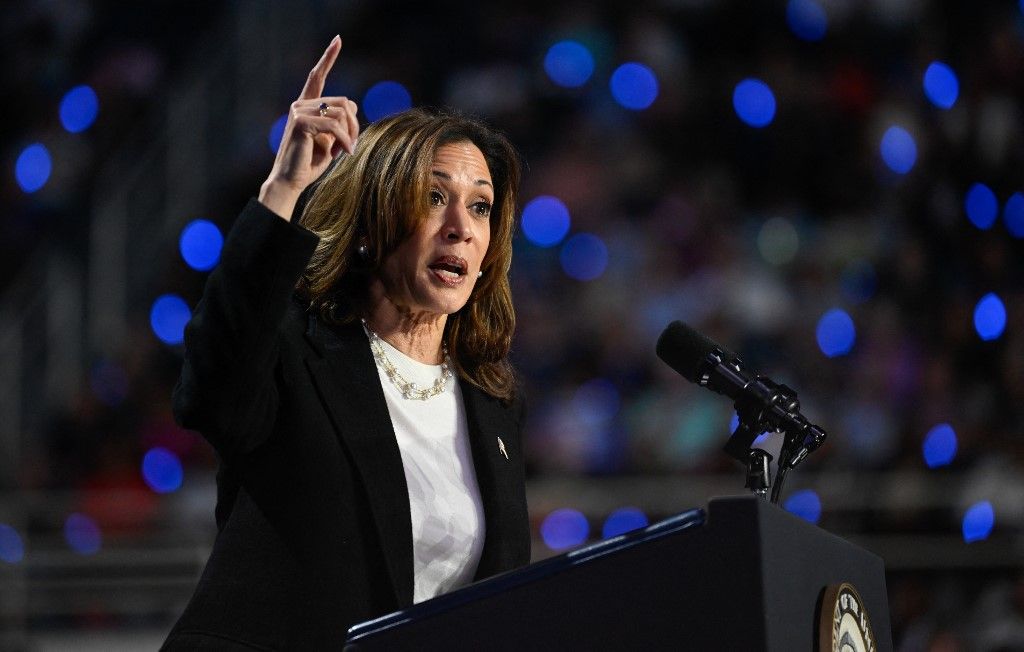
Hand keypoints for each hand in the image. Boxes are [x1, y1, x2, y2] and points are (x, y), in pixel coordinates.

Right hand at [259, 36, 359, 219]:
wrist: (291, 181)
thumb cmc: (310, 163)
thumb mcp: (330, 140)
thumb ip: (339, 122)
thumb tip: (351, 107)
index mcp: (306, 105)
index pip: (317, 77)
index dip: (328, 57)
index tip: (338, 39)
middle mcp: (300, 104)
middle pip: (344, 102)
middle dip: (354, 124)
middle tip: (351, 145)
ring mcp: (299, 112)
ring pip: (342, 113)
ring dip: (351, 134)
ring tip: (346, 150)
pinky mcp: (300, 123)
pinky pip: (334, 125)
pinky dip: (345, 140)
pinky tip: (346, 153)